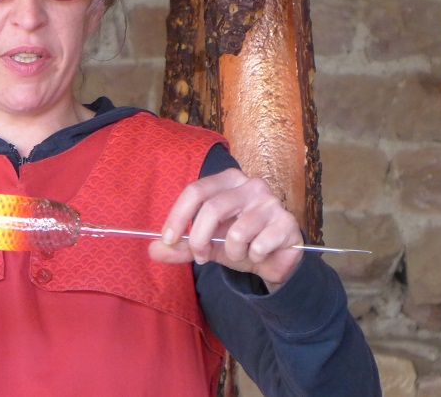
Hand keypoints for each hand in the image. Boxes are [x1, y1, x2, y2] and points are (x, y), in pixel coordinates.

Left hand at [148, 168, 303, 289]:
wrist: (275, 259)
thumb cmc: (240, 243)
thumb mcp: (207, 244)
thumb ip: (182, 246)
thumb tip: (153, 250)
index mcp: (228, 181)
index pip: (196, 190)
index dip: (178, 216)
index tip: (167, 239)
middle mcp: (251, 184)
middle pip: (212, 208)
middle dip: (200, 240)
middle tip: (200, 257)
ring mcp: (271, 202)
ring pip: (237, 233)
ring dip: (232, 253)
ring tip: (241, 253)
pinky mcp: (287, 222)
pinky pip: (258, 246)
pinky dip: (254, 257)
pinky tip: (261, 253)